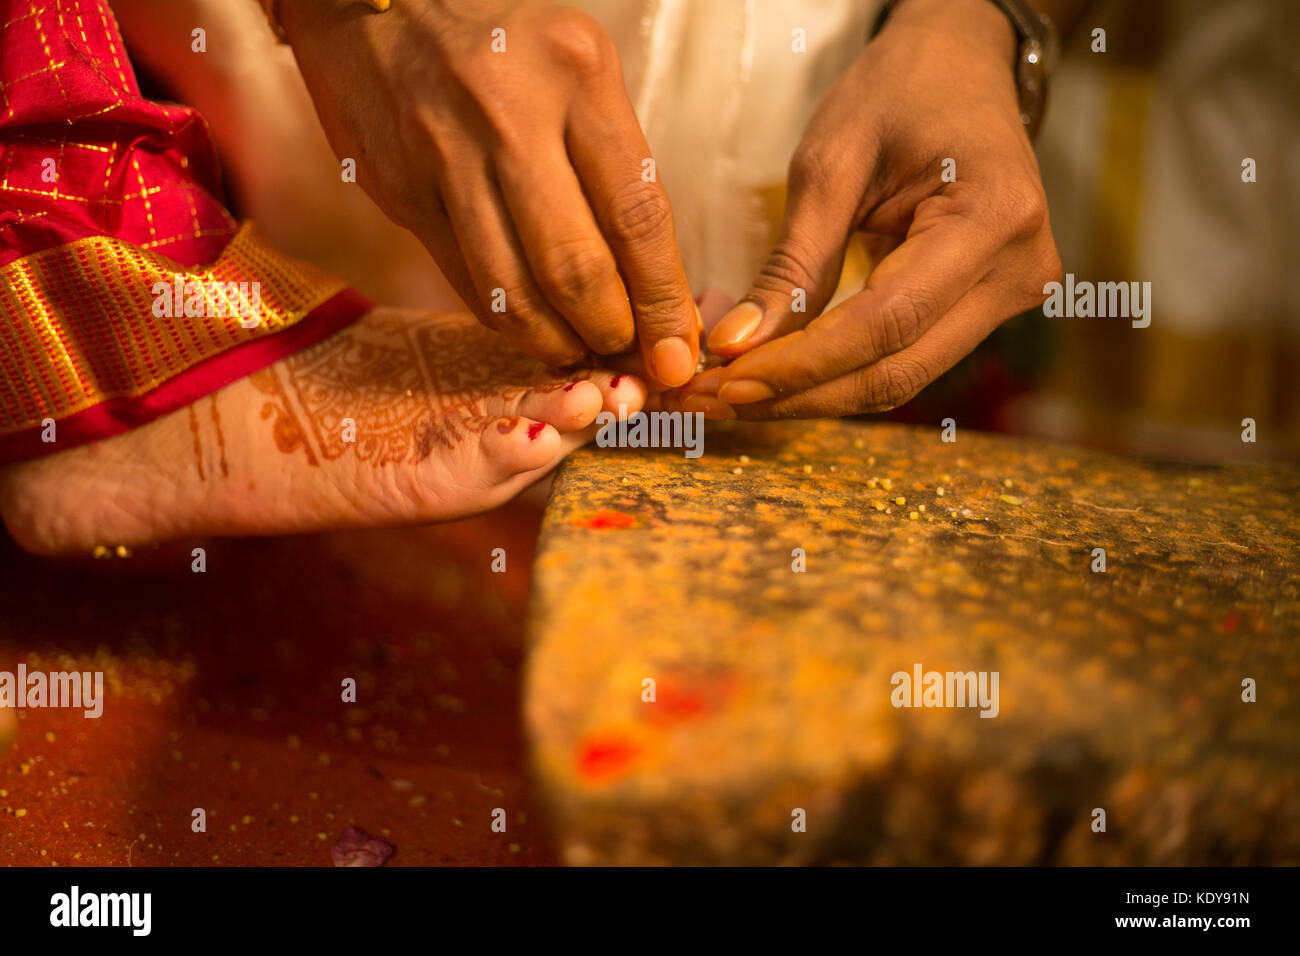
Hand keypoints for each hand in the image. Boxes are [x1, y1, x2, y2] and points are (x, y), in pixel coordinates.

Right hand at [280, 0, 699, 384]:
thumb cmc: (499, 32)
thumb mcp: (577, 63)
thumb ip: (614, 159)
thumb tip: (651, 274)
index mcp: (574, 75)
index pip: (636, 215)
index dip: (662, 299)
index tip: (679, 350)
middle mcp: (507, 117)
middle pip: (573, 268)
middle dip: (612, 333)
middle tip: (631, 358)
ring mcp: (443, 158)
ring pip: (510, 290)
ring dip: (555, 342)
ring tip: (582, 354)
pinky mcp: (399, 192)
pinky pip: (462, 280)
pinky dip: (504, 319)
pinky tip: (532, 327)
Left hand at [680, 0, 1061, 418]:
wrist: (961, 63)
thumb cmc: (898, 91)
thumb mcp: (830, 164)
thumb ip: (791, 264)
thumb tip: (736, 346)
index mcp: (994, 217)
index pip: (886, 323)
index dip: (802, 365)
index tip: (728, 380)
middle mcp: (1020, 270)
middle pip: (897, 370)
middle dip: (800, 394)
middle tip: (715, 399)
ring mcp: (1013, 296)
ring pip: (901, 378)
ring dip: (814, 395)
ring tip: (735, 394)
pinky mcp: (989, 308)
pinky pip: (907, 358)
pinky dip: (840, 374)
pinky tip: (782, 377)